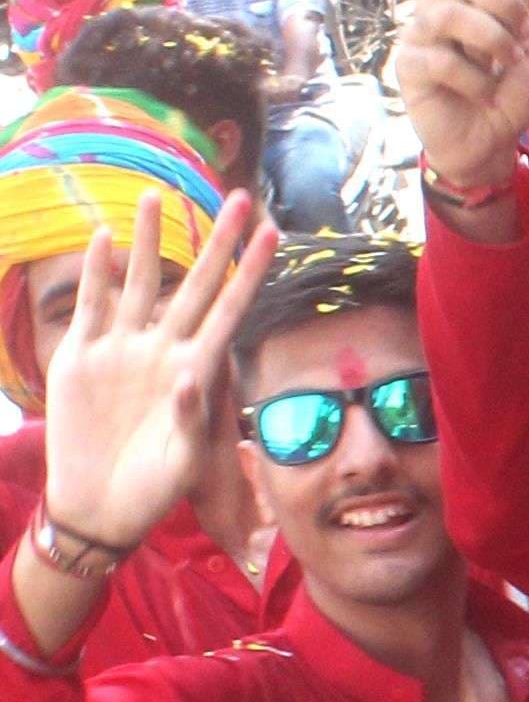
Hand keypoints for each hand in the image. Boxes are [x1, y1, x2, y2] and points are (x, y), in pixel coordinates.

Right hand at [39, 192, 273, 560]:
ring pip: (137, 282)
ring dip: (146, 240)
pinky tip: (102, 237)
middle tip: (238, 195)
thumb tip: (190, 375)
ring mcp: (121, 349)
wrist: (98, 507)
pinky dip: (95, 273)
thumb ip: (191, 416)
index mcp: (198, 368)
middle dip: (215, 241)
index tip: (275, 232)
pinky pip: (90, 307)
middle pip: (194, 283)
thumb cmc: (154, 487)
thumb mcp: (185, 458)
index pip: (233, 308)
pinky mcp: (79, 358)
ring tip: (154, 194)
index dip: (252, 271)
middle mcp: (164, 348)